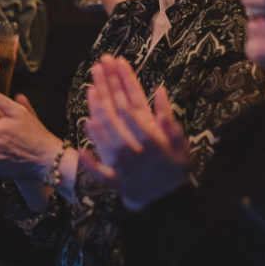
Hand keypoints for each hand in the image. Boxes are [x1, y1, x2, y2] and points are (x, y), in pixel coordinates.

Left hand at [82, 55, 187, 210]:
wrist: (167, 204)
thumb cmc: (176, 170)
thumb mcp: (181, 142)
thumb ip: (168, 118)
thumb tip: (159, 90)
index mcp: (148, 135)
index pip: (133, 101)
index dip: (124, 80)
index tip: (117, 61)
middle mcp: (130, 146)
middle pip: (115, 110)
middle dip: (107, 85)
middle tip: (100, 64)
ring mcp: (119, 162)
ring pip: (102, 130)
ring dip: (95, 107)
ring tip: (91, 85)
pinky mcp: (112, 178)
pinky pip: (96, 166)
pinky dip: (88, 151)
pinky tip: (83, 130)